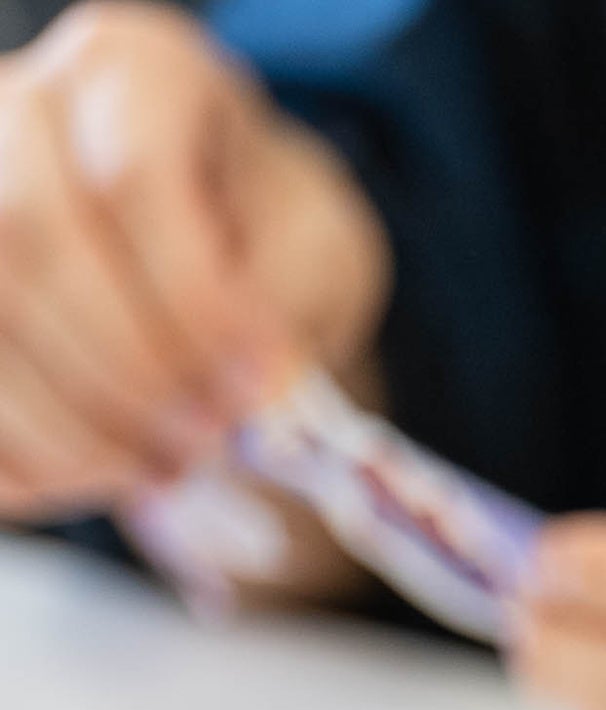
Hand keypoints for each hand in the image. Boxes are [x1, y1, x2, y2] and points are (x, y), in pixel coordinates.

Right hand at [0, 1, 385, 517]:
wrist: (220, 236)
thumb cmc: (267, 227)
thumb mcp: (313, 246)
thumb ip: (283, 305)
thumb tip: (250, 401)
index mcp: (135, 71)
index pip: (133, 175)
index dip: (191, 299)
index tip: (256, 388)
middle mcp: (20, 108)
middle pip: (31, 237)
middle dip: (123, 368)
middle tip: (199, 447)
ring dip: (64, 421)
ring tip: (153, 472)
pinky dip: (16, 450)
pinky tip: (78, 478)